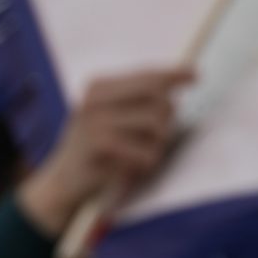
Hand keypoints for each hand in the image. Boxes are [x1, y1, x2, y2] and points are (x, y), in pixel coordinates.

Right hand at [17, 67, 194, 236]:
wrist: (62, 182)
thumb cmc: (94, 149)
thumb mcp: (108, 117)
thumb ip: (136, 101)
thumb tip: (177, 85)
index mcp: (98, 87)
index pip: (146, 76)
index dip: (173, 75)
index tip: (195, 75)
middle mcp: (95, 98)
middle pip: (157, 97)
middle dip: (167, 118)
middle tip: (158, 135)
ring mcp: (96, 120)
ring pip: (157, 124)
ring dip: (158, 144)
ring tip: (142, 153)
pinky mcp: (100, 144)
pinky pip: (148, 151)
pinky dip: (147, 162)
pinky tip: (133, 167)